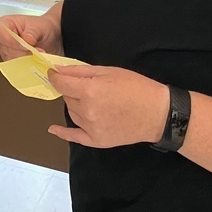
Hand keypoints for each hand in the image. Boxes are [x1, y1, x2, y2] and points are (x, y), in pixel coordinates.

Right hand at [0, 13, 61, 59]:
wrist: (47, 37)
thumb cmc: (41, 28)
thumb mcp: (39, 27)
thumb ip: (32, 32)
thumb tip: (27, 39)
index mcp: (5, 23)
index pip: (4, 36)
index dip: (16, 44)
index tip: (29, 46)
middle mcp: (2, 38)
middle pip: (7, 50)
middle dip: (23, 53)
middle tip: (37, 51)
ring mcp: (5, 50)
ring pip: (11, 60)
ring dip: (26, 60)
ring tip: (38, 55)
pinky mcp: (10, 60)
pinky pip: (15, 66)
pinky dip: (26, 65)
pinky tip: (35, 60)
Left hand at [46, 64, 168, 148]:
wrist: (158, 113)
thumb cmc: (136, 87)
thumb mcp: (108, 71)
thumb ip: (80, 71)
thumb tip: (58, 70)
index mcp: (90, 91)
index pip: (61, 83)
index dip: (55, 76)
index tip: (53, 73)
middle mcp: (87, 111)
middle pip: (67, 97)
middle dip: (72, 89)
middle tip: (88, 85)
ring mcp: (91, 128)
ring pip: (71, 112)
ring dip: (76, 104)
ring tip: (96, 100)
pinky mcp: (97, 141)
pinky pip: (74, 136)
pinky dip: (63, 133)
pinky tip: (53, 129)